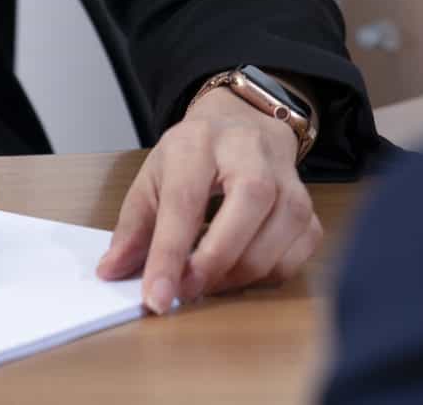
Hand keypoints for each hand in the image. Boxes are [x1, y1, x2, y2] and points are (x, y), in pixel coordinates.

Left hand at [97, 87, 320, 313]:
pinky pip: (296, 256)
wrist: (244, 124)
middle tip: (185, 291)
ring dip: (237, 276)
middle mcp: (251, 153)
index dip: (169, 254)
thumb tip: (112, 271)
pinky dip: (266, 275)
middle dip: (213, 263)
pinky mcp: (310, 207)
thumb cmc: (195, 155)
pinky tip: (240, 268)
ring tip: (208, 279)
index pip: (185, 200)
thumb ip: (132, 226)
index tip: (155, 297)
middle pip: (246, 208)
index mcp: (200, 142)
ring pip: (276, 238)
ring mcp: (289, 180)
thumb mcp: (153, 176)